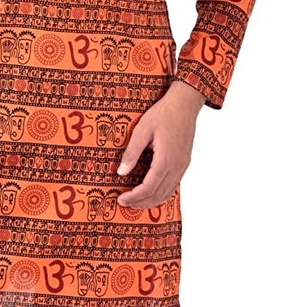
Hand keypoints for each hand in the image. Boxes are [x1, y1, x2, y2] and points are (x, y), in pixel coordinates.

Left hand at [116, 80, 204, 208]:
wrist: (185, 103)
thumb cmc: (163, 113)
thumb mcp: (142, 129)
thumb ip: (131, 153)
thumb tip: (121, 172)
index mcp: (166, 159)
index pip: (148, 187)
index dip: (134, 196)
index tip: (120, 198)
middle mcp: (177, 166)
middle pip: (159, 195)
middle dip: (141, 203)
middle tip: (125, 203)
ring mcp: (183, 165)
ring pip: (168, 193)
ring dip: (151, 200)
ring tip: (135, 200)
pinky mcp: (184, 162)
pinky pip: (173, 185)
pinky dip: (161, 193)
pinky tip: (150, 190)